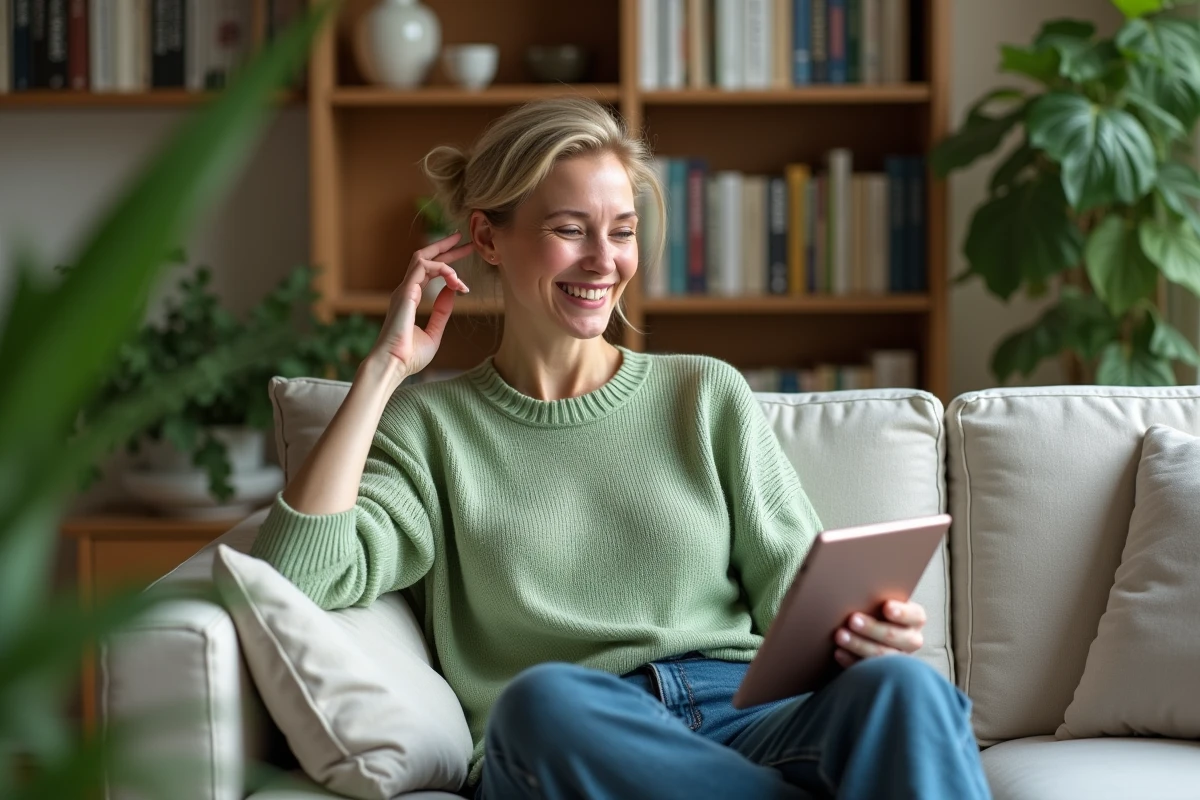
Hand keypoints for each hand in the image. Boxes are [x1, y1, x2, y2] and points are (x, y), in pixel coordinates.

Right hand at [364, 232, 472, 388]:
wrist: (393, 365)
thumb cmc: (409, 356)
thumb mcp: (434, 332)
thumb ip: (442, 311)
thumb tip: (452, 291)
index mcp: (410, 299)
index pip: (428, 272)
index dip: (446, 263)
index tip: (462, 257)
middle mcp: (405, 291)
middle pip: (425, 259)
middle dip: (445, 248)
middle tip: (464, 241)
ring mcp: (403, 290)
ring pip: (423, 258)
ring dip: (445, 253)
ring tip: (464, 248)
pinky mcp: (405, 292)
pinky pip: (425, 268)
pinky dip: (444, 269)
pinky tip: (457, 280)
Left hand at [833, 600, 925, 668]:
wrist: (868, 629)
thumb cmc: (874, 610)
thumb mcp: (879, 601)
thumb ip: (876, 596)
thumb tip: (860, 587)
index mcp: (914, 619)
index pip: (915, 616)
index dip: (901, 612)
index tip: (886, 607)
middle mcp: (911, 639)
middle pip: (896, 637)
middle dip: (872, 628)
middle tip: (852, 620)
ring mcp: (899, 658)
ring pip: (882, 656)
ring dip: (859, 645)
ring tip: (840, 635)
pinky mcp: (883, 671)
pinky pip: (869, 670)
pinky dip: (851, 661)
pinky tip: (838, 652)